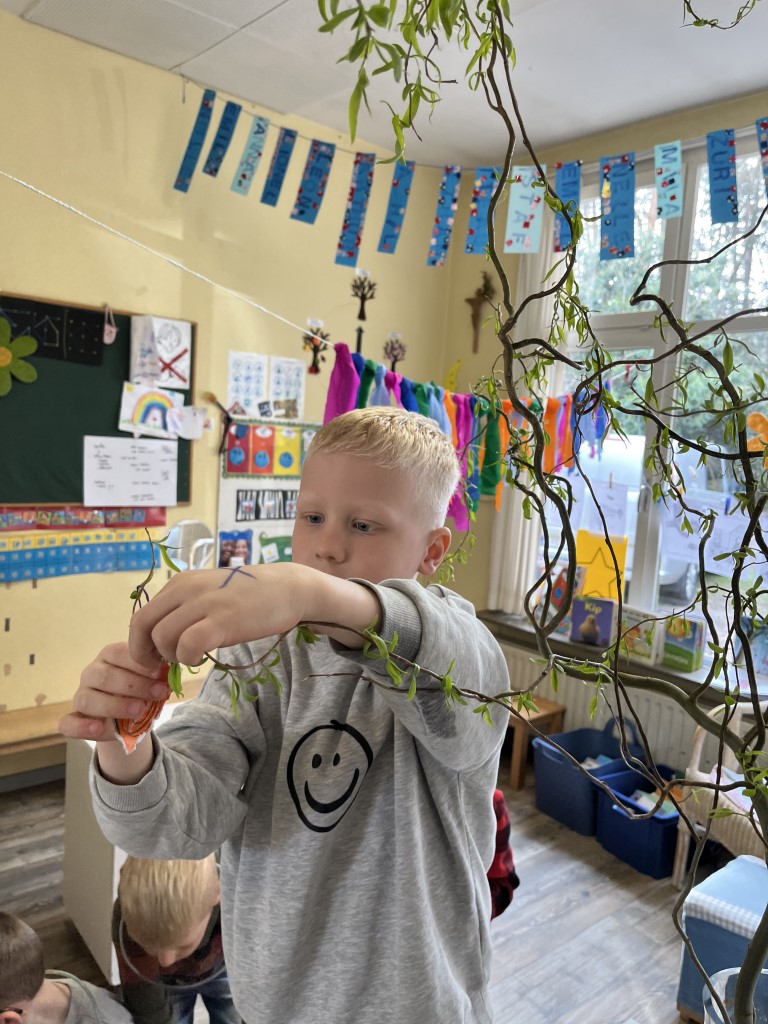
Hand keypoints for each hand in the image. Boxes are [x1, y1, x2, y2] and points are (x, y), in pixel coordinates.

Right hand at [59, 642, 170, 742]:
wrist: (130, 718)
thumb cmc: (141, 691)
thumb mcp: (150, 680)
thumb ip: (156, 675)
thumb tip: (169, 673)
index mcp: (110, 656)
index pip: (118, 653)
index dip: (139, 662)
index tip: (160, 672)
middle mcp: (92, 673)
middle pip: (105, 676)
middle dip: (134, 685)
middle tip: (157, 693)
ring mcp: (81, 696)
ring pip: (88, 699)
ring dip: (114, 705)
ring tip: (138, 710)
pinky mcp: (74, 719)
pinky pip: (69, 723)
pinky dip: (82, 726)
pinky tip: (98, 729)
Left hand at [127, 563, 314, 669]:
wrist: (286, 588)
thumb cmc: (248, 595)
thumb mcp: (208, 593)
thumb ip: (184, 609)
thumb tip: (160, 639)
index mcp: (180, 583)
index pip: (141, 616)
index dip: (141, 643)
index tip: (155, 657)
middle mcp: (187, 589)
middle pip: (143, 626)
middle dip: (145, 653)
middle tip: (162, 665)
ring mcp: (204, 603)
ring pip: (162, 637)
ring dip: (170, 656)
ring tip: (189, 658)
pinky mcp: (223, 620)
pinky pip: (188, 644)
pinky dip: (188, 658)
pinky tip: (200, 658)